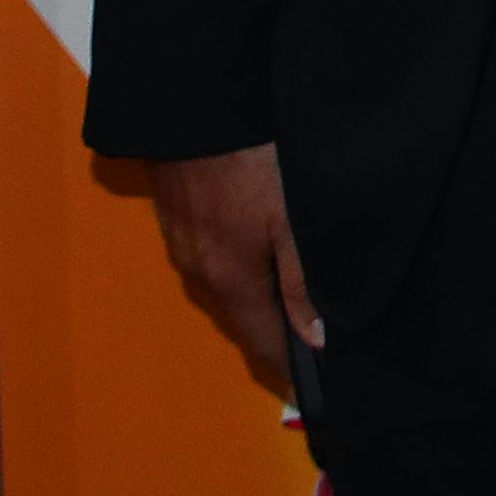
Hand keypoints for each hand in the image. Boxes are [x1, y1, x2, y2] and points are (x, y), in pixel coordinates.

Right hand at [149, 144, 319, 398]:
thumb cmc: (252, 161)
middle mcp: (199, 272)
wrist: (197, 110)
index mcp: (229, 280)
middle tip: (316, 345)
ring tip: (295, 305)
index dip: (289, 366)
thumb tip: (315, 338)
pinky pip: (213, 261)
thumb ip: (302, 282)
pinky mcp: (178, 219)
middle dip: (276, 334)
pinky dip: (240, 271)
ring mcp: (183, 245)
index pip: (261, 341)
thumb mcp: (291, 221)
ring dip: (257, 301)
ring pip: (227, 288)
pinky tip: (262, 258)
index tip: (315, 385)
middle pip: (243, 317)